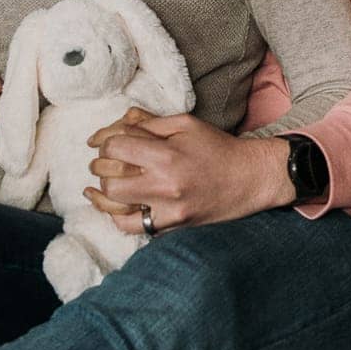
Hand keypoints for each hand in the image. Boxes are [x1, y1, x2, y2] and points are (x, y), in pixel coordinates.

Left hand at [85, 109, 294, 235]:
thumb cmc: (218, 147)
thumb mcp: (186, 124)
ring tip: (102, 182)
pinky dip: (117, 217)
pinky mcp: (172, 225)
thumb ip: (149, 122)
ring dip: (103, 192)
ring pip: (115, 206)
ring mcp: (167, 210)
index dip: (104, 141)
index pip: (115, 147)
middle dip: (100, 166)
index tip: (105, 141)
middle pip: (109, 177)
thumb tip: (119, 122)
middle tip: (103, 160)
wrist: (250, 178)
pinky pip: (133, 227)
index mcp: (166, 155)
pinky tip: (114, 206)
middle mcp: (164, 185)